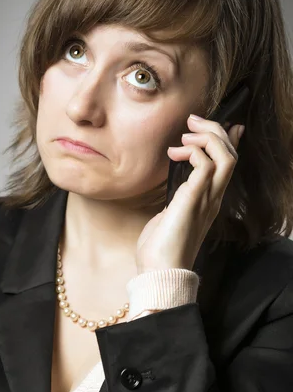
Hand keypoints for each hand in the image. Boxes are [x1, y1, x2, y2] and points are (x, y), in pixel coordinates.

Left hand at [135, 116, 244, 273]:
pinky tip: (175, 153)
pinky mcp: (193, 200)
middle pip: (231, 155)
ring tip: (184, 135)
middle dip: (214, 130)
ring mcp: (206, 199)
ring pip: (225, 157)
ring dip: (206, 137)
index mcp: (209, 200)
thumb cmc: (161, 247)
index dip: (229, 140)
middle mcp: (213, 198)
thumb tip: (175, 189)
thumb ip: (177, 200)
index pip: (228, 164)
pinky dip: (192, 152)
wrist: (160, 270)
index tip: (220, 124)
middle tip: (192, 121)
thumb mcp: (170, 215)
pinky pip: (204, 166)